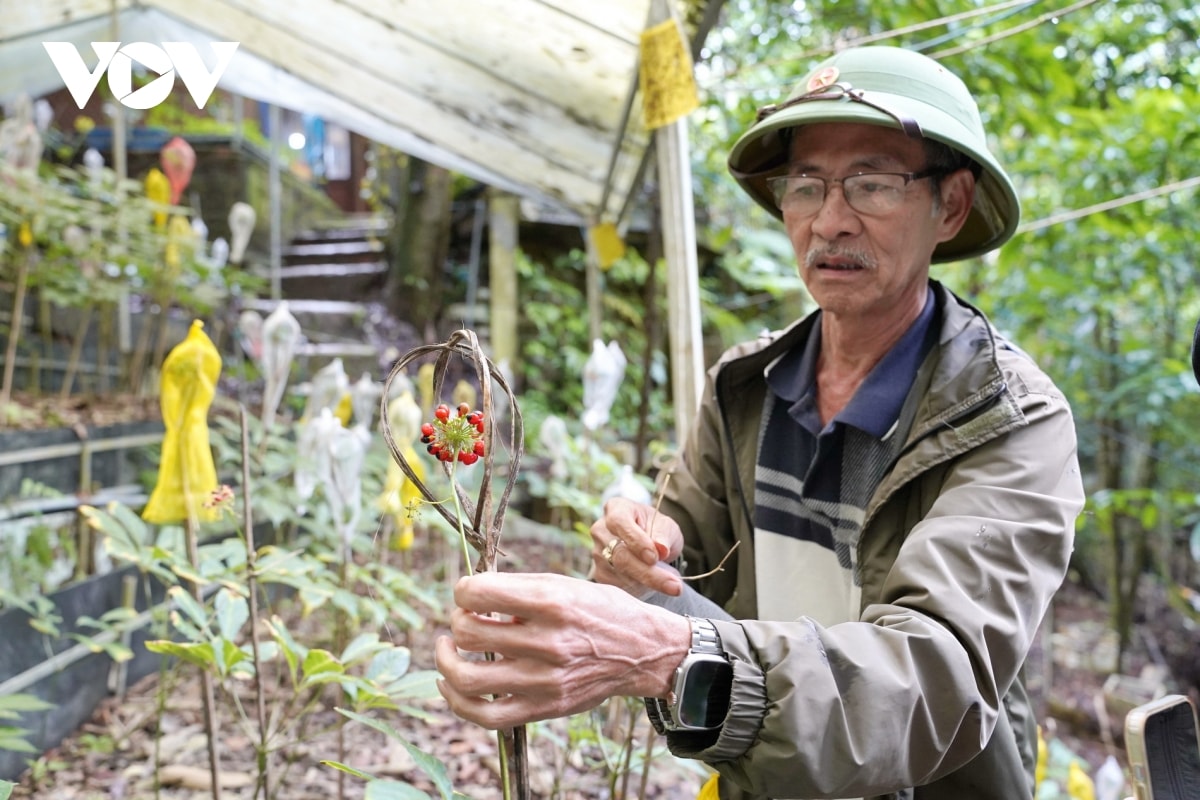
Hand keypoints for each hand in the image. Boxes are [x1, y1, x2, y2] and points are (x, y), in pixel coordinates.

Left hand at [435, 572, 689, 729]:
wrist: (644, 651)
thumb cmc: (601, 611)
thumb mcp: (565, 584)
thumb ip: (518, 589)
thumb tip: (471, 595)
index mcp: (551, 602)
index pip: (479, 594)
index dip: (463, 590)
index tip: (468, 592)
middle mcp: (547, 642)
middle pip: (468, 633)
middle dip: (458, 620)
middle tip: (466, 617)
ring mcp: (544, 680)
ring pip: (467, 678)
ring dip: (446, 660)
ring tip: (448, 648)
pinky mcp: (545, 707)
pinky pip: (487, 715)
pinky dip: (458, 702)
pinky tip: (451, 683)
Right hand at [590, 497, 683, 596]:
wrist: (647, 545)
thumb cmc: (656, 529)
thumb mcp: (666, 526)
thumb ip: (663, 534)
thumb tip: (661, 548)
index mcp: (616, 508)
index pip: (619, 523)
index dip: (636, 541)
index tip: (654, 557)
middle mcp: (601, 530)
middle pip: (620, 555)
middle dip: (649, 573)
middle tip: (675, 586)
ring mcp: (597, 553)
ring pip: (621, 575)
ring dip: (648, 584)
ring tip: (671, 584)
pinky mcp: (599, 573)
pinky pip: (618, 587)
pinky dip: (640, 590)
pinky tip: (653, 585)